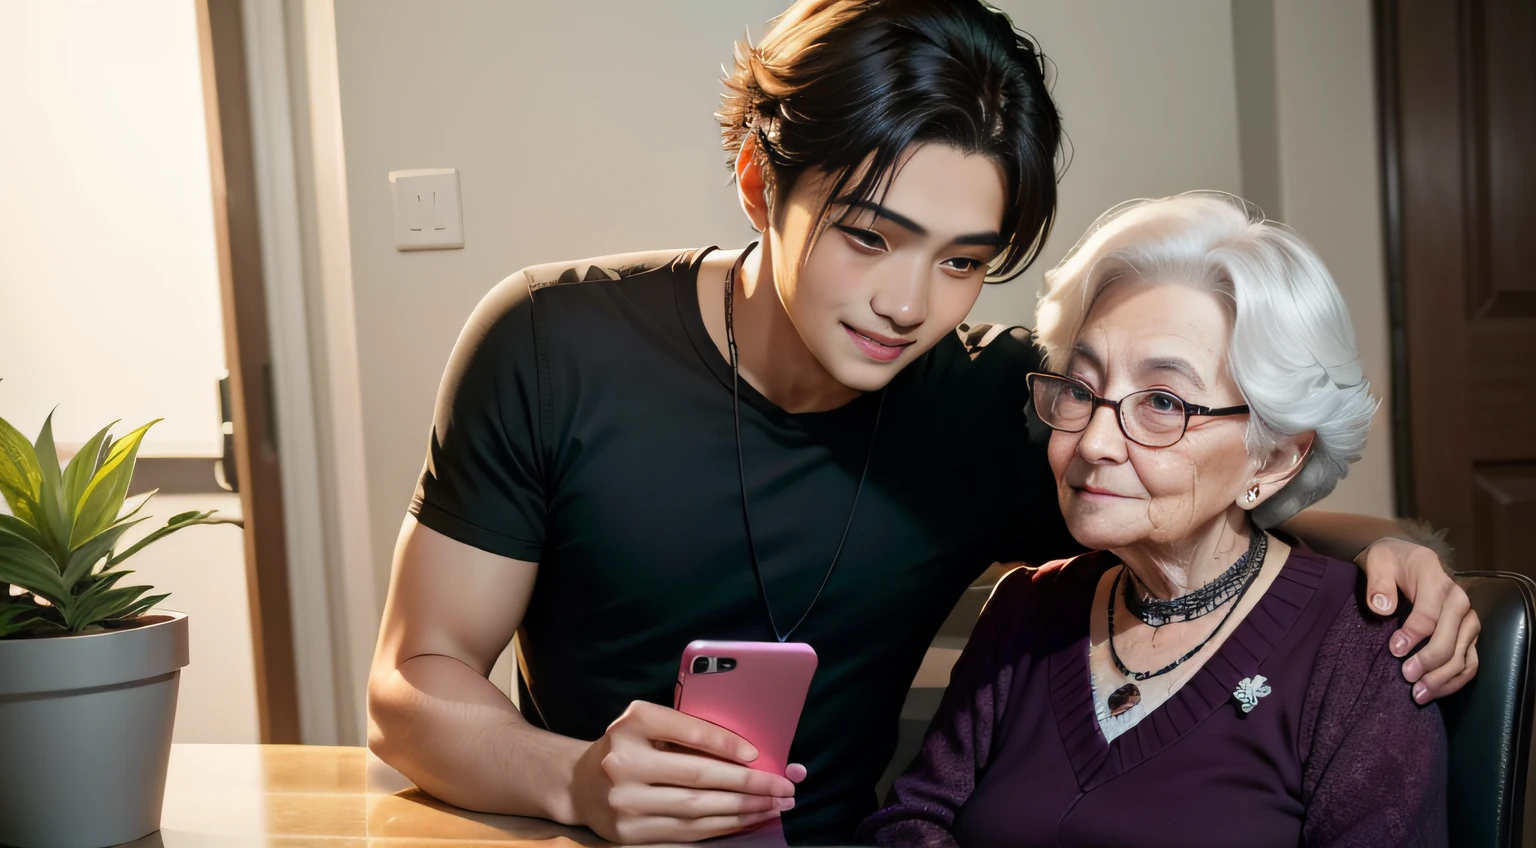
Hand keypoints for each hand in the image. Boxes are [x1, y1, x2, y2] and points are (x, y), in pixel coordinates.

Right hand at [569, 700, 803, 843]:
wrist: (580, 785)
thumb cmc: (627, 746)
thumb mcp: (646, 722)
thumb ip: (686, 729)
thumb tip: (745, 751)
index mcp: (632, 725)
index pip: (687, 733)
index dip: (725, 744)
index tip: (757, 754)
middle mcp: (624, 764)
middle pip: (698, 777)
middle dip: (748, 784)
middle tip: (783, 786)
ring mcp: (625, 804)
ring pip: (696, 811)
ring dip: (743, 810)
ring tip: (775, 805)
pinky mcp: (630, 835)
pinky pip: (687, 833)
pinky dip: (722, 827)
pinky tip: (747, 821)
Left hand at [1359, 537, 1479, 702]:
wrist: (1407, 559)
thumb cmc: (1391, 562)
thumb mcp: (1378, 561)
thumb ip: (1378, 582)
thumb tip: (1382, 608)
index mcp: (1436, 580)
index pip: (1429, 614)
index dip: (1413, 635)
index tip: (1395, 650)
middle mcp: (1458, 600)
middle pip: (1450, 638)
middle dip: (1428, 662)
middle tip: (1407, 677)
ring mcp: (1467, 619)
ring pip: (1463, 655)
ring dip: (1443, 678)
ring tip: (1419, 694)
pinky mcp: (1469, 635)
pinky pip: (1470, 662)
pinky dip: (1455, 680)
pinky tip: (1435, 691)